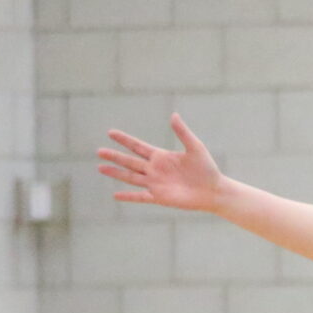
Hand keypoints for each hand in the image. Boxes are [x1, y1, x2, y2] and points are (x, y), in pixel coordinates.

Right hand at [99, 114, 225, 211]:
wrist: (214, 191)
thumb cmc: (207, 169)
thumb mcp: (195, 147)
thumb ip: (183, 132)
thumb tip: (173, 115)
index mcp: (161, 156)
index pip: (138, 146)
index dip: (125, 140)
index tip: (110, 132)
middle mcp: (155, 170)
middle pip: (130, 161)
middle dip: (115, 156)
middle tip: (99, 151)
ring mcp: (156, 184)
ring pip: (131, 177)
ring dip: (116, 173)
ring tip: (100, 167)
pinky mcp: (159, 197)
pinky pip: (141, 196)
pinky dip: (129, 196)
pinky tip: (115, 195)